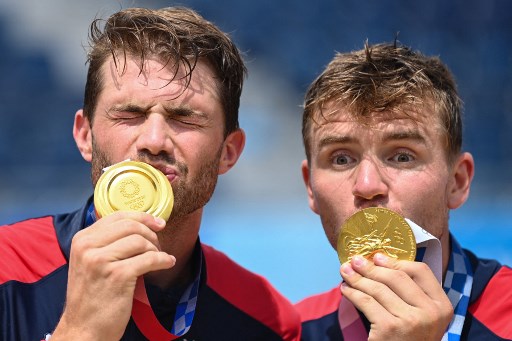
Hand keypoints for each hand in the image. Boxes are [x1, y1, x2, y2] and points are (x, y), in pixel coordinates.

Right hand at [51, 211, 175, 340]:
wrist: (83, 329)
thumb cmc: (92, 295)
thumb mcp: (89, 262)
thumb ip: (106, 242)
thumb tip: (139, 224)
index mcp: (82, 239)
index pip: (118, 216)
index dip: (143, 217)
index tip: (158, 223)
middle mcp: (88, 247)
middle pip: (131, 226)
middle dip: (151, 233)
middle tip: (158, 245)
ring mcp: (101, 261)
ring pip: (141, 241)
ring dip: (156, 249)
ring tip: (158, 259)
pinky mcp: (117, 275)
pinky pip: (149, 259)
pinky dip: (163, 260)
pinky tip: (167, 263)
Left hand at [340, 253, 452, 340]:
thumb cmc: (410, 339)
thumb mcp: (422, 317)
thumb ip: (411, 294)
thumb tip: (379, 262)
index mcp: (443, 306)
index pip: (421, 271)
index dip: (397, 261)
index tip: (377, 257)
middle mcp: (430, 313)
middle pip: (396, 277)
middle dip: (371, 267)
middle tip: (355, 261)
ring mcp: (411, 321)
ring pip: (378, 289)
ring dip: (357, 278)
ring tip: (345, 272)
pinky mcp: (389, 328)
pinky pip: (366, 302)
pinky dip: (352, 293)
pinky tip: (346, 289)